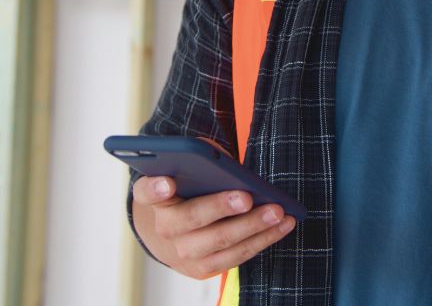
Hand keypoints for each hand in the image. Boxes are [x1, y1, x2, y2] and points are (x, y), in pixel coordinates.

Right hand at [130, 175, 296, 279]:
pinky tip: (282, 224)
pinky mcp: (203, 268)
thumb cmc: (186, 191)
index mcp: (154, 197)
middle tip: (247, 197)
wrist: (172, 233)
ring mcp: (184, 252)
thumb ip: (198, 162)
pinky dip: (262, 240)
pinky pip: (236, 256)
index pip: (148, 190)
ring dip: (253, 227)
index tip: (168, 182)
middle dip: (221, 207)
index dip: (156, 187)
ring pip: (221, 241)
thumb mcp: (185, 170)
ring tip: (277, 212)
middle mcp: (165, 228)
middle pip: (192, 218)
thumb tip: (227, 165)